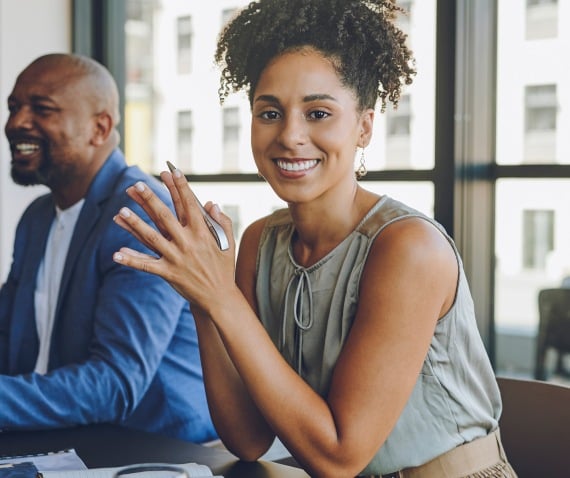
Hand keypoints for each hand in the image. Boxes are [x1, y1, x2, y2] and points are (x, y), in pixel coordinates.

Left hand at [112, 169, 236, 309]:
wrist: (220, 297)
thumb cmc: (224, 267)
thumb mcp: (229, 242)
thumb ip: (222, 221)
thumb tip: (211, 203)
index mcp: (203, 233)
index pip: (189, 205)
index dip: (180, 187)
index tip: (171, 171)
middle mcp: (188, 243)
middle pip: (165, 217)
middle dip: (150, 199)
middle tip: (136, 185)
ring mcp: (176, 258)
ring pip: (151, 238)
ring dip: (135, 224)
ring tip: (120, 211)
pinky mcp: (168, 273)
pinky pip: (146, 265)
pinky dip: (131, 260)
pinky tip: (116, 253)